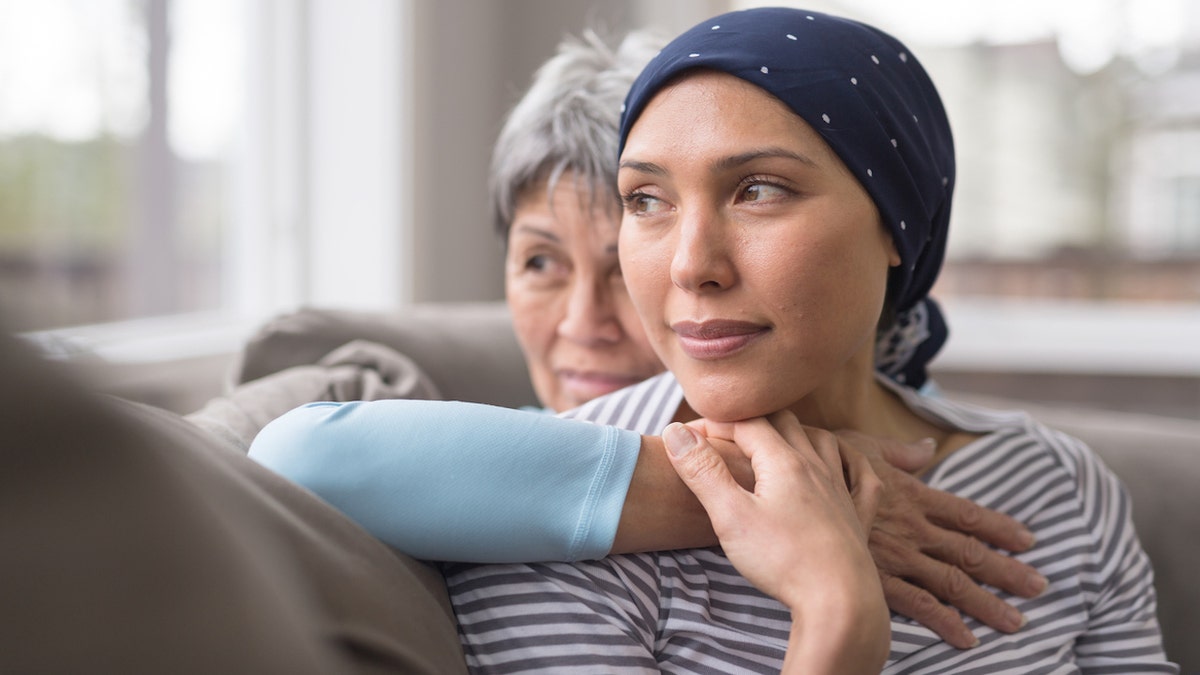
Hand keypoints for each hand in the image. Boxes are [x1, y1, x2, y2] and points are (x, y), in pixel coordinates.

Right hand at [664, 412, 888, 674]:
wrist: (839, 601)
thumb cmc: (782, 560)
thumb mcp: (730, 516)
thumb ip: (703, 472)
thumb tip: (675, 433)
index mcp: (784, 462)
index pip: (746, 423)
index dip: (716, 423)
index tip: (690, 434)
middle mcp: (816, 467)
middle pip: (785, 423)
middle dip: (752, 420)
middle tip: (726, 433)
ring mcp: (841, 489)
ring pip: (823, 441)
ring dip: (797, 431)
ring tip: (776, 439)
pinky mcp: (858, 516)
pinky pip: (862, 475)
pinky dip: (850, 460)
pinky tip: (842, 465)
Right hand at [835, 429, 1046, 648]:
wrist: (783, 487)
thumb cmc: (817, 462)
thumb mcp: (860, 446)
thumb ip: (898, 452)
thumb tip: (927, 447)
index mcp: (911, 495)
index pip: (966, 514)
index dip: (999, 527)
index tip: (1027, 540)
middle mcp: (913, 528)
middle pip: (970, 552)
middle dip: (1007, 571)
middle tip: (1040, 586)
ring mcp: (897, 555)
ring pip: (953, 583)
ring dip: (987, 603)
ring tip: (1016, 623)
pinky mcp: (875, 578)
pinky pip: (918, 605)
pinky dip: (944, 622)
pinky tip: (965, 638)